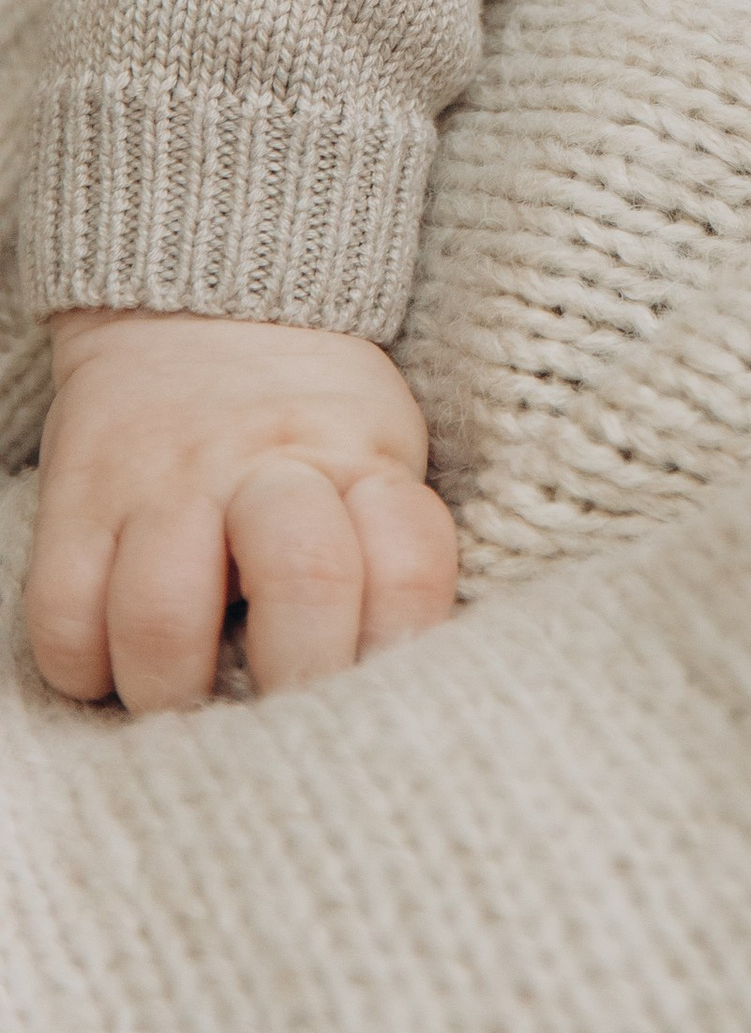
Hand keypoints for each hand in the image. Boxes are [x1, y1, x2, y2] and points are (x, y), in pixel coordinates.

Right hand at [27, 309, 456, 711]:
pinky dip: (84, 668)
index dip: (399, 652)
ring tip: (187, 700)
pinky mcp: (78, 497)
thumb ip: (389, 548)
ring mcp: (165, 482)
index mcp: (358, 461)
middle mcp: (266, 467)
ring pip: (162, 616)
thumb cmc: (310, 415)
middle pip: (305, 583)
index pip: (407, 567)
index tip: (381, 703)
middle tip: (288, 726)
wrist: (201, 306)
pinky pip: (61, 616)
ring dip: (173, 689)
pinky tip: (115, 664)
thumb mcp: (380, 451)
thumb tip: (390, 683)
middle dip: (301, 685)